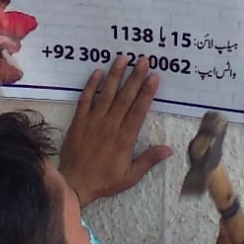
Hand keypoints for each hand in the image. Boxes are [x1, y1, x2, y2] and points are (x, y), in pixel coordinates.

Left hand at [59, 56, 172, 205]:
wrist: (74, 184)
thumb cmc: (104, 181)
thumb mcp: (130, 177)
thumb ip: (148, 160)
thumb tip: (169, 149)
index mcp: (124, 139)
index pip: (138, 110)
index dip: (147, 92)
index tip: (154, 77)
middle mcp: (110, 126)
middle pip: (125, 97)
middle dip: (135, 77)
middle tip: (143, 60)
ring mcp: (93, 122)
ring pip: (106, 94)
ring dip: (115, 75)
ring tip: (122, 58)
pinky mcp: (78, 122)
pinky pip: (85, 100)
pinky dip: (91, 86)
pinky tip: (97, 72)